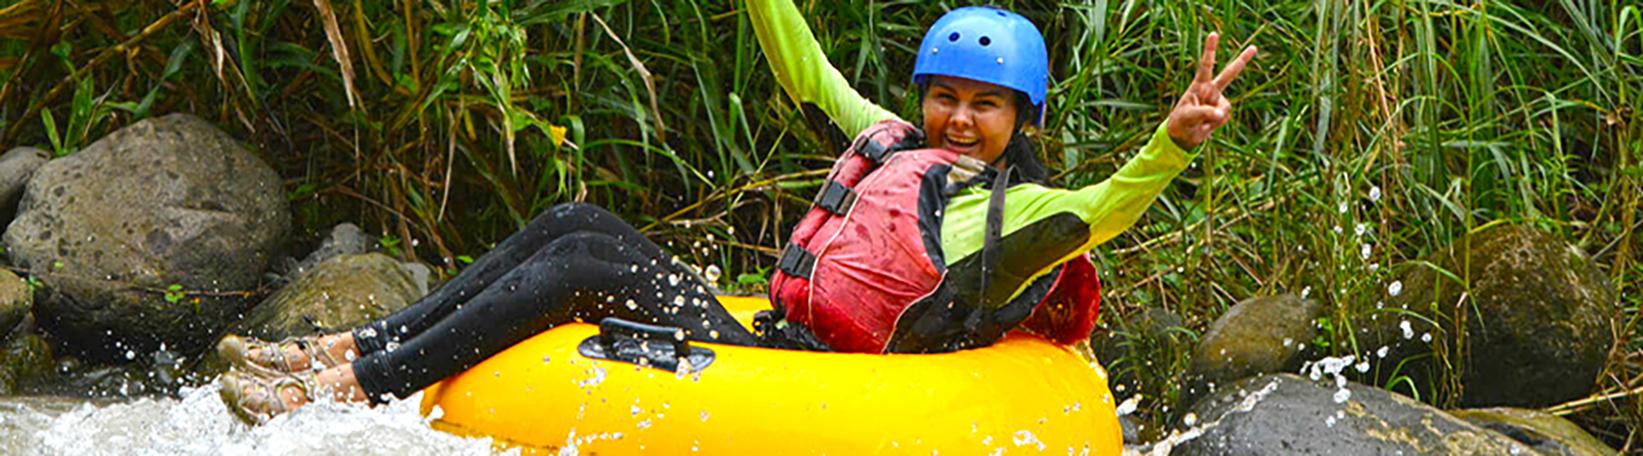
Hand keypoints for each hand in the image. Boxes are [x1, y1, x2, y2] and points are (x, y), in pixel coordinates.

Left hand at [1166, 32, 1256, 148]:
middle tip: (1254, 47)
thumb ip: (1204, 112)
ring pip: (1225, 107)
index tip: (1213, 34)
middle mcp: (1211, 90)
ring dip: (1213, 116)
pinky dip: (1215, 124)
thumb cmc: (1181, 121)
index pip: (1206, 65)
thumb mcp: (1188, 116)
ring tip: (1199, 122)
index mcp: (1199, 85)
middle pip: (1229, 74)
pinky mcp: (1222, 113)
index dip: (1210, 50)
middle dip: (1242, 61)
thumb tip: (1222, 113)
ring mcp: (1218, 101)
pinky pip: (1224, 117)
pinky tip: (1206, 125)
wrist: (1183, 136)